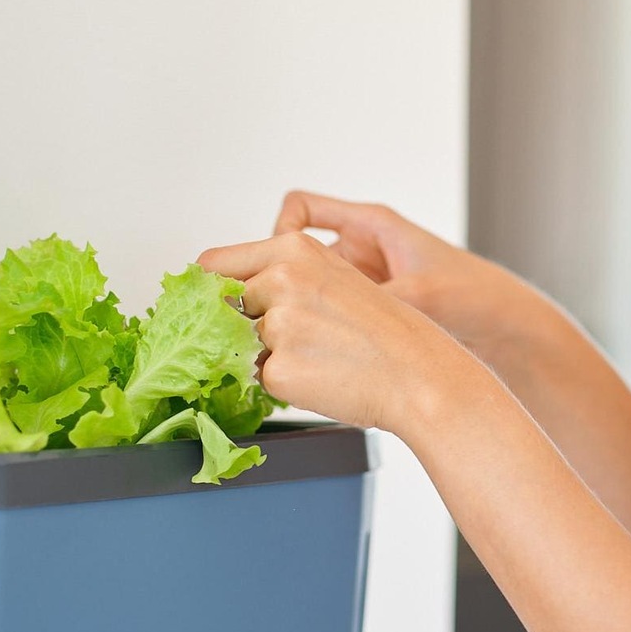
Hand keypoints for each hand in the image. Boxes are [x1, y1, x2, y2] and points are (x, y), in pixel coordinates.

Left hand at [197, 229, 490, 435]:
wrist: (421, 374)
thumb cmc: (385, 329)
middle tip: (297, 339)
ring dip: (267, 356)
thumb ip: (279, 274)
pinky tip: (321, 376)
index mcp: (292, 247)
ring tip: (320, 356)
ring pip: (241, 346)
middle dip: (244, 327)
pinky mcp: (278, 369)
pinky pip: (260, 379)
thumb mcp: (333, 276)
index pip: (212, 264)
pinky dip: (283, 384)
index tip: (211, 308)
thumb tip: (223, 293)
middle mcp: (281, 279)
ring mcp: (278, 325)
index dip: (209, 292)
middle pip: (222, 308)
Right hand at [269, 191, 546, 361]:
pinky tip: (319, 354)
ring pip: (307, 288)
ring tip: (296, 338)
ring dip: (299, 311)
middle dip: (282, 282)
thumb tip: (324, 316)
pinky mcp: (368, 311)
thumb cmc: (476, 294)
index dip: (280, 232)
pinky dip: (318, 330)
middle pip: (296, 254)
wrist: (506, 328)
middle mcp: (362, 250)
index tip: (277, 267)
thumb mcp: (421, 292)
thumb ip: (374, 299)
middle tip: (269, 313)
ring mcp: (363, 281)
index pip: (301, 209)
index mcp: (372, 225)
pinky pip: (326, 314)